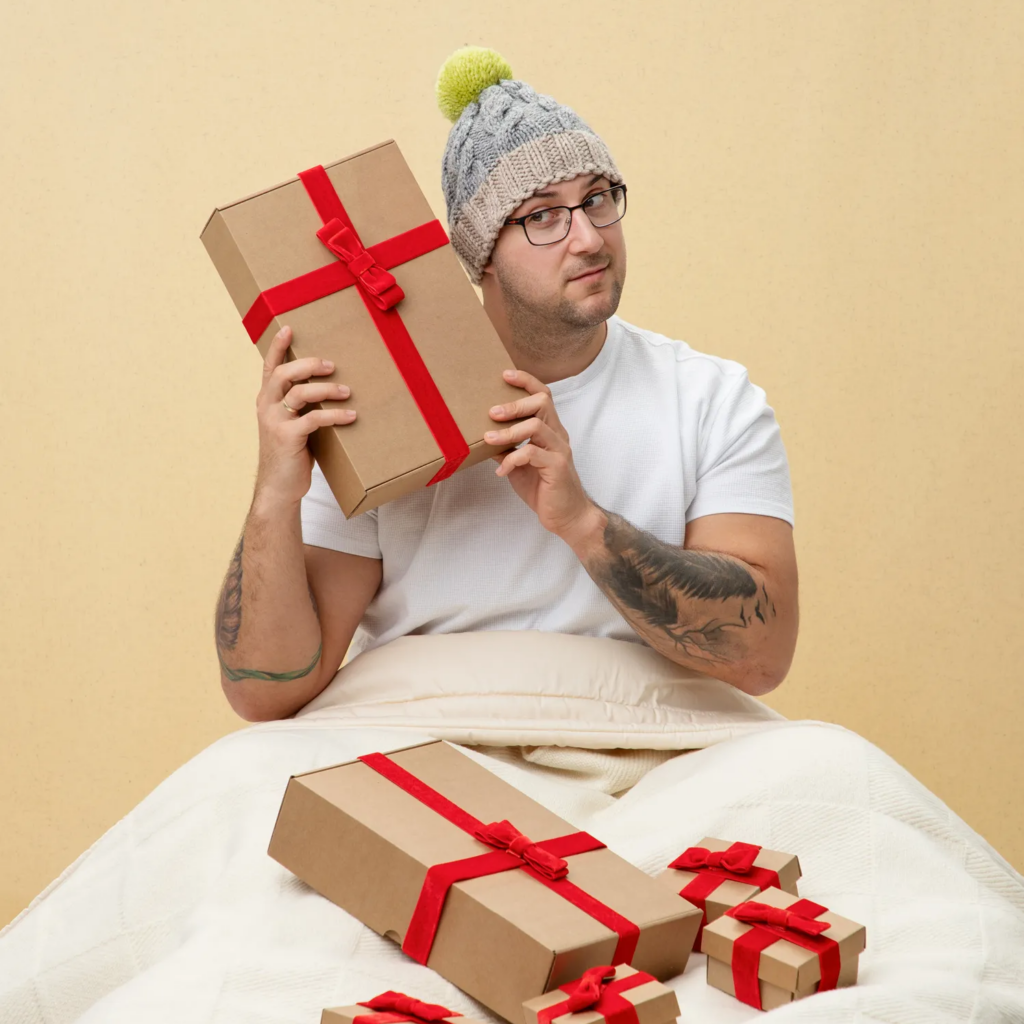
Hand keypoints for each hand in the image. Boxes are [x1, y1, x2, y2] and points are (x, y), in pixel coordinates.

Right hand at [253, 325, 355, 505]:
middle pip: (284, 374)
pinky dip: (335, 416)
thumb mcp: (293, 425)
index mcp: (266, 400)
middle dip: (309, 364)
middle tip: (331, 365)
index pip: (269, 367)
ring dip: (327, 390)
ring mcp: (275, 422)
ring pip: (300, 393)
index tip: (289, 327)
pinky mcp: (287, 437)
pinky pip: (313, 419)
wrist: (279, 487)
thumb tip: (333, 389)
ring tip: (348, 391)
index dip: (277, 346)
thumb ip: (302, 407)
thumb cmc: (291, 453)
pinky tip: (351, 416)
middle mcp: (266, 406)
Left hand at [484, 368, 601, 546]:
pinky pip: (531, 454)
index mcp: (550, 431)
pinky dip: (511, 460)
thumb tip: (484, 437)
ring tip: (488, 439)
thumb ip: (506, 449)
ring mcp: (559, 450)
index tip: (504, 375)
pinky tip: (501, 471)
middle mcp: (558, 435)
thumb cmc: (544, 489)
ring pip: (535, 426)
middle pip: (542, 403)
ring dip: (508, 432)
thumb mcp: (519, 466)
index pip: (543, 396)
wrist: (567, 517)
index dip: (526, 381)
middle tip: (492, 411)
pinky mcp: (557, 467)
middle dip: (514, 404)